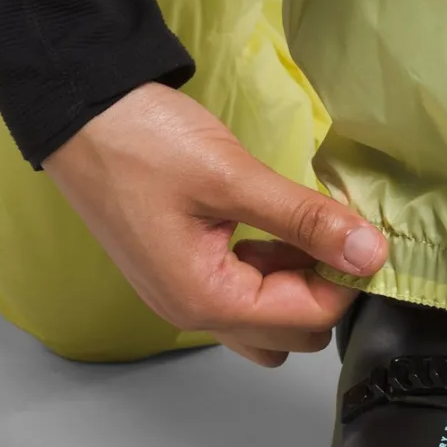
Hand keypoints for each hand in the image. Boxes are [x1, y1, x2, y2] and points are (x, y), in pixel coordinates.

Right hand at [44, 83, 386, 366]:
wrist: (76, 111)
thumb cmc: (142, 141)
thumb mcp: (231, 176)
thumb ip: (305, 219)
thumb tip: (370, 253)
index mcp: (204, 300)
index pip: (309, 320)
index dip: (346, 281)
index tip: (364, 234)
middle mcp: (193, 313)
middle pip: (292, 334)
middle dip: (324, 287)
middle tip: (332, 228)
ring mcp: (183, 295)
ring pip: (268, 321)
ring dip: (296, 282)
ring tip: (300, 223)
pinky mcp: (181, 272)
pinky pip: (243, 295)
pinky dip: (270, 269)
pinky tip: (272, 224)